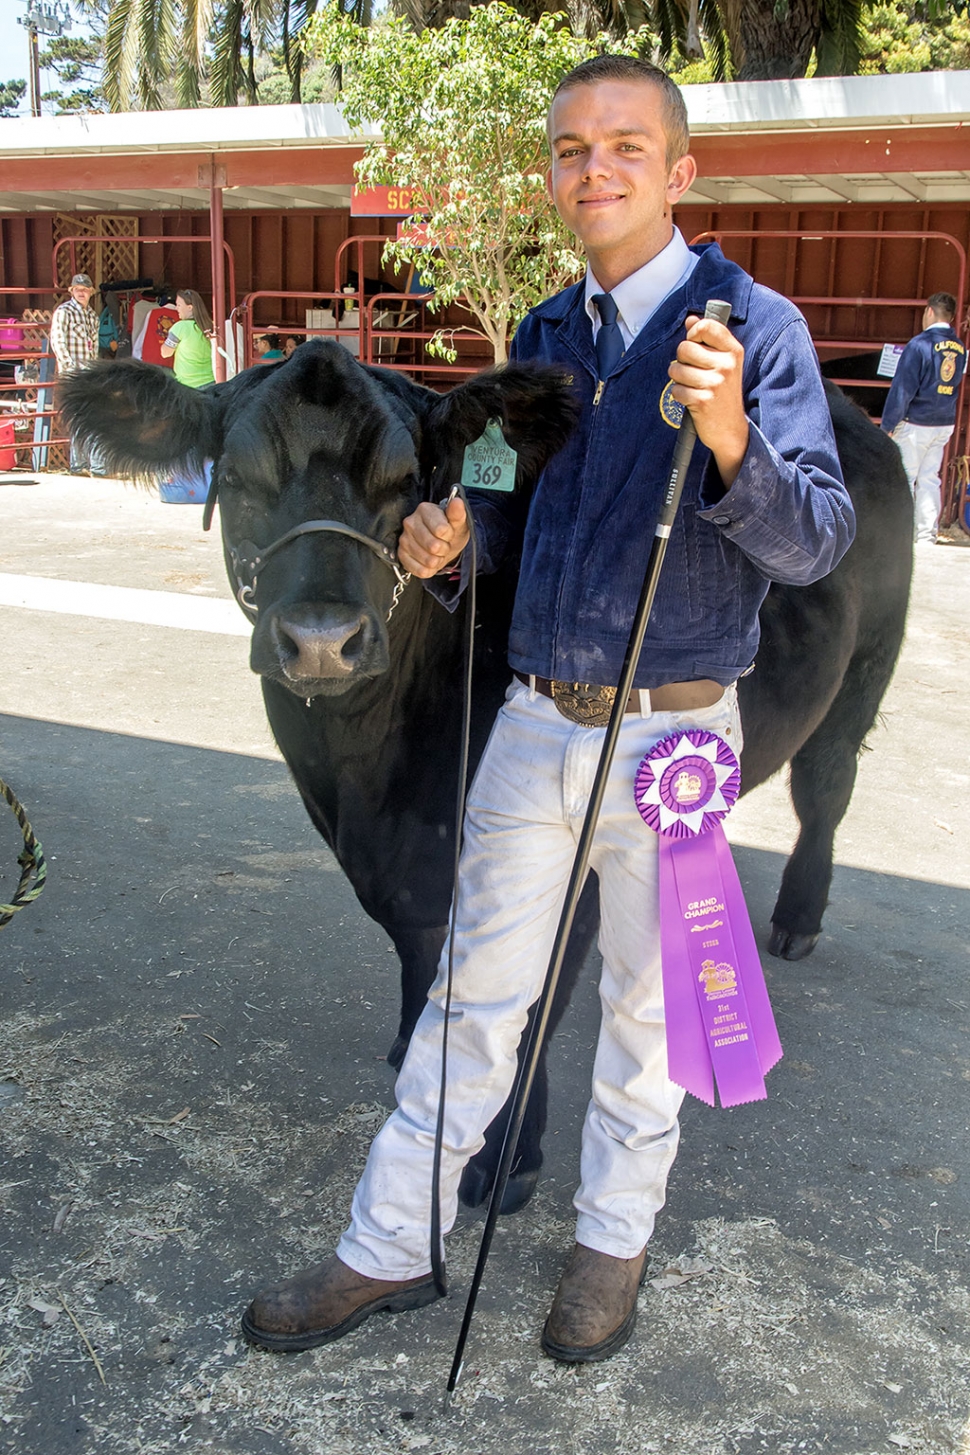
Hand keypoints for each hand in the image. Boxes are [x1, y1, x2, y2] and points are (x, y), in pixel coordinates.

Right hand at [398, 495, 468, 577]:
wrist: (443, 544)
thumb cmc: (450, 531)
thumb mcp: (458, 523)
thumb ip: (457, 514)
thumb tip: (457, 502)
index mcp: (424, 510)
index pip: (441, 530)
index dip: (449, 536)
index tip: (449, 533)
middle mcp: (410, 522)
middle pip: (434, 546)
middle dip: (444, 549)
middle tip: (444, 545)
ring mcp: (403, 540)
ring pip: (428, 560)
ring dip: (438, 560)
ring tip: (437, 553)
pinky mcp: (401, 555)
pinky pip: (420, 570)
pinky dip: (429, 569)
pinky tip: (429, 561)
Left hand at [668, 314, 748, 486]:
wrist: (731, 429)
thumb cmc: (723, 393)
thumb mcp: (723, 363)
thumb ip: (707, 339)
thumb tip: (691, 320)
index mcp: (733, 351)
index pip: (705, 326)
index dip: (693, 334)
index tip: (695, 345)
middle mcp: (727, 365)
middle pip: (684, 348)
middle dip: (682, 360)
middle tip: (693, 372)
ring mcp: (716, 383)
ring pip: (676, 369)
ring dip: (678, 379)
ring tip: (692, 386)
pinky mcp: (703, 400)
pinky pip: (676, 389)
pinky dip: (679, 395)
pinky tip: (691, 400)